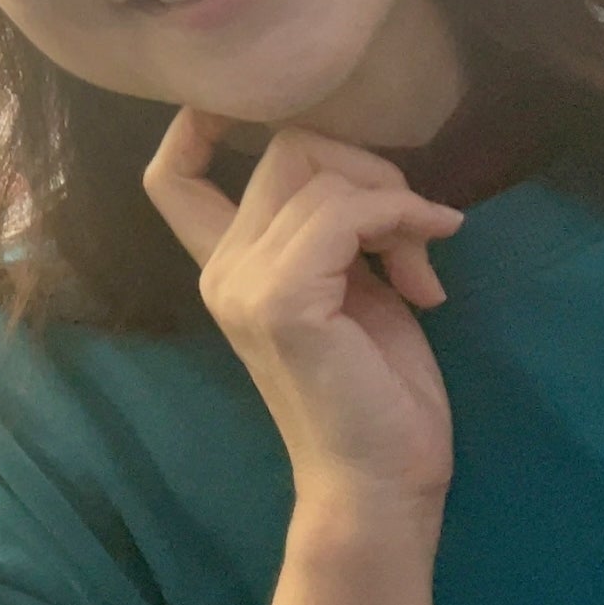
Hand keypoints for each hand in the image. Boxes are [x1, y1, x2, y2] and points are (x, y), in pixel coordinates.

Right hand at [144, 116, 462, 524]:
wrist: (380, 485)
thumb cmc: (377, 395)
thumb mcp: (351, 288)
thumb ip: (334, 230)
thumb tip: (369, 173)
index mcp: (227, 265)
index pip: (171, 176)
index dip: (204, 123)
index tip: (281, 119)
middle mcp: (222, 269)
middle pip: (285, 149)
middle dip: (367, 168)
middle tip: (413, 232)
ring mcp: (244, 284)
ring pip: (320, 173)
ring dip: (395, 202)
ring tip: (422, 267)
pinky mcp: (281, 300)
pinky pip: (344, 212)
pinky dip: (401, 217)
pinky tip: (432, 256)